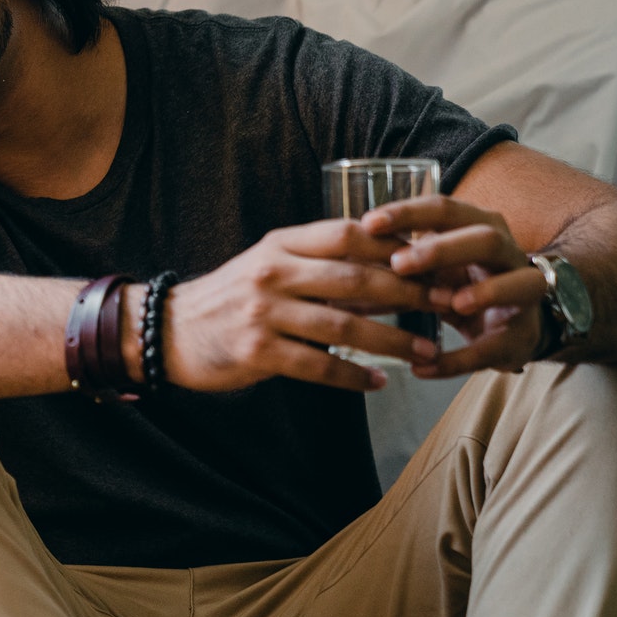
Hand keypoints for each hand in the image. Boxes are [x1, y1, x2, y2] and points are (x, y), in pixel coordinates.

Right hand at [162, 219, 438, 392]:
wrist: (168, 330)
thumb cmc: (230, 298)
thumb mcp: (269, 266)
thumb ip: (318, 265)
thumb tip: (387, 272)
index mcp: (279, 245)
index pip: (347, 235)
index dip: (395, 246)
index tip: (436, 259)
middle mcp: (272, 273)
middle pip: (354, 278)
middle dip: (410, 293)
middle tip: (449, 305)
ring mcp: (263, 313)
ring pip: (343, 324)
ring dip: (392, 340)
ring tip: (428, 351)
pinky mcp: (256, 352)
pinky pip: (317, 365)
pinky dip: (352, 375)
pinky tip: (377, 382)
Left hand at [362, 196, 545, 376]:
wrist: (507, 324)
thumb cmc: (456, 283)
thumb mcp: (427, 267)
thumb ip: (390, 263)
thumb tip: (329, 266)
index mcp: (476, 226)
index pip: (445, 209)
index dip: (408, 213)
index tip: (368, 222)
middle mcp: (506, 253)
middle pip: (486, 238)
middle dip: (443, 249)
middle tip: (399, 263)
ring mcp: (522, 293)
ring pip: (519, 282)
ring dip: (484, 292)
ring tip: (450, 304)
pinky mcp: (520, 336)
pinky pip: (493, 347)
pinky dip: (458, 359)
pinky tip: (424, 367)